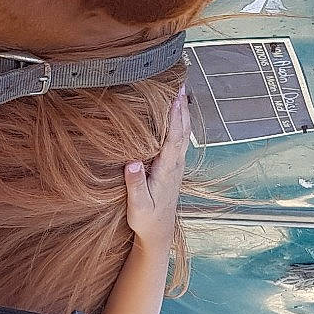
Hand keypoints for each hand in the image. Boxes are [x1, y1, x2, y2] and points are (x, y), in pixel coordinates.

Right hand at [125, 86, 189, 249]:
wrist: (159, 231)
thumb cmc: (146, 219)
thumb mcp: (137, 206)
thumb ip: (134, 185)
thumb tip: (132, 163)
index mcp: (167, 169)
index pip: (173, 137)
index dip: (174, 116)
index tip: (174, 96)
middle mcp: (175, 163)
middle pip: (182, 130)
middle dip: (181, 106)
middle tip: (181, 82)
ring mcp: (176, 164)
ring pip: (182, 133)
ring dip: (182, 112)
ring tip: (179, 90)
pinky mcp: (172, 166)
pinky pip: (178, 138)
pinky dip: (178, 122)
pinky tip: (174, 113)